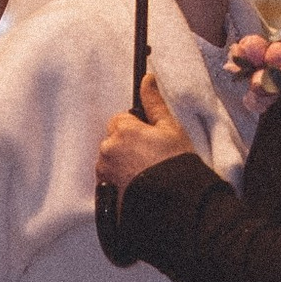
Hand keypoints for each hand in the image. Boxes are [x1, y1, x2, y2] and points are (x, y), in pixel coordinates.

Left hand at [96, 72, 194, 203]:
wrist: (175, 202)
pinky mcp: (104, 192)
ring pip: (110, 159)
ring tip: (144, 175)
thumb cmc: (176, 164)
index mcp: (122, 130)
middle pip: (113, 140)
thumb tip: (147, 78)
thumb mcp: (171, 129)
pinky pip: (107, 179)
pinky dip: (118, 181)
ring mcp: (104, 172)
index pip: (121, 119)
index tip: (151, 140)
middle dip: (127, 145)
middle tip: (150, 158)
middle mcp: (108, 149)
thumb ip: (154, 103)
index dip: (137, 128)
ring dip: (122, 163)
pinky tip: (136, 186)